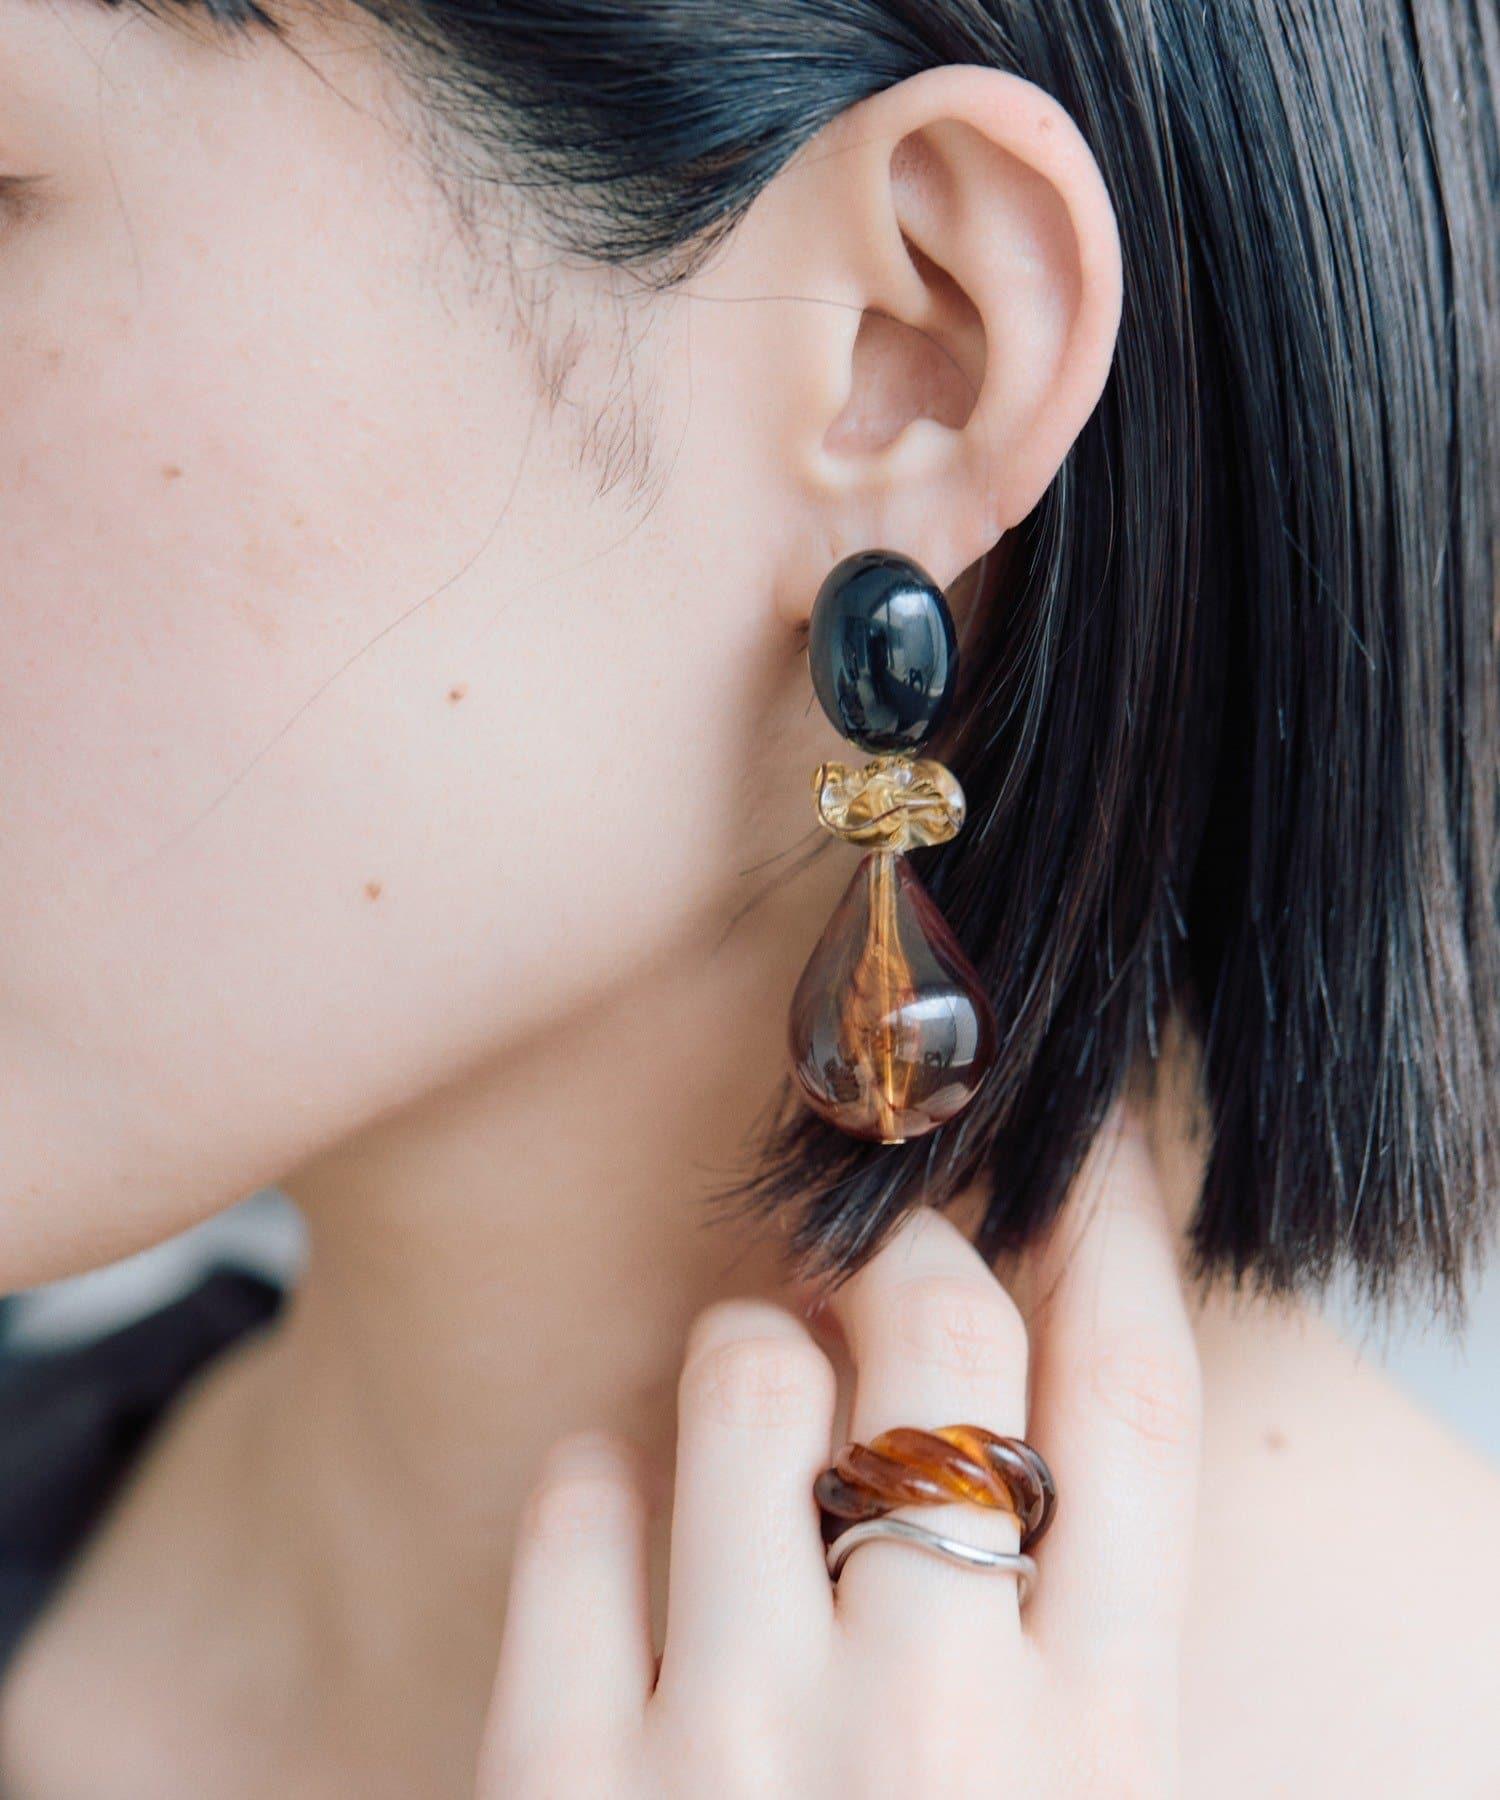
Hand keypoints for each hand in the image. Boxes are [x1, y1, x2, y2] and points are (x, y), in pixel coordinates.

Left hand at [479, 1111, 1201, 1796]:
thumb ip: (1075, 1645)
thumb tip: (1027, 1394)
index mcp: (1100, 1758)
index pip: (1137, 1409)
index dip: (1120, 1237)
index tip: (1088, 1153)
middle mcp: (932, 1735)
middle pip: (945, 1342)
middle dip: (919, 1259)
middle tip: (892, 1269)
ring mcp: (733, 1755)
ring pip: (742, 1379)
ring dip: (749, 1350)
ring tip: (754, 1405)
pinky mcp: (561, 1783)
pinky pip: (576, 1492)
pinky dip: (598, 1472)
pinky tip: (623, 1526)